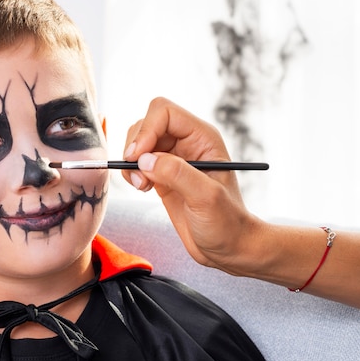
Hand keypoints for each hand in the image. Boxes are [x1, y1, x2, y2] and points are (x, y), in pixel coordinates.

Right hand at [122, 97, 264, 274]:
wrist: (228, 248)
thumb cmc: (227, 223)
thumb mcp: (206, 198)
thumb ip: (177, 173)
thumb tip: (144, 159)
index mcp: (202, 138)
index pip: (164, 112)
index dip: (147, 130)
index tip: (137, 157)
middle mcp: (187, 142)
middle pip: (147, 123)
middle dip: (136, 147)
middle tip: (139, 177)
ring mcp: (173, 158)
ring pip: (139, 141)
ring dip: (131, 161)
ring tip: (142, 186)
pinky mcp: (162, 174)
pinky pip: (137, 161)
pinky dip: (131, 172)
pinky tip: (142, 188)